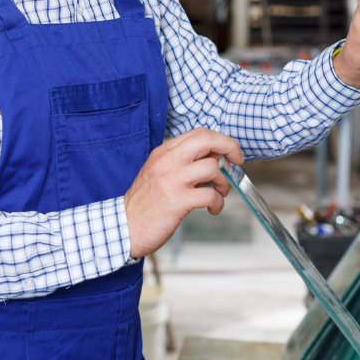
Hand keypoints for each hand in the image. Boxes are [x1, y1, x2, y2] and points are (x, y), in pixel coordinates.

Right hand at [124, 128, 244, 258]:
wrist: (123, 227)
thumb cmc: (144, 203)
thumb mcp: (158, 173)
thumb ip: (181, 162)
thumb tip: (213, 158)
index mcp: (163, 153)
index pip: (198, 133)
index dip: (221, 141)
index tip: (229, 154)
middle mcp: (167, 161)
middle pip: (207, 140)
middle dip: (230, 148)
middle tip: (235, 163)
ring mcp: (172, 180)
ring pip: (212, 167)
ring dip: (223, 182)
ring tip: (218, 193)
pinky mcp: (177, 201)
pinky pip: (210, 195)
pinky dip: (217, 203)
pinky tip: (212, 209)